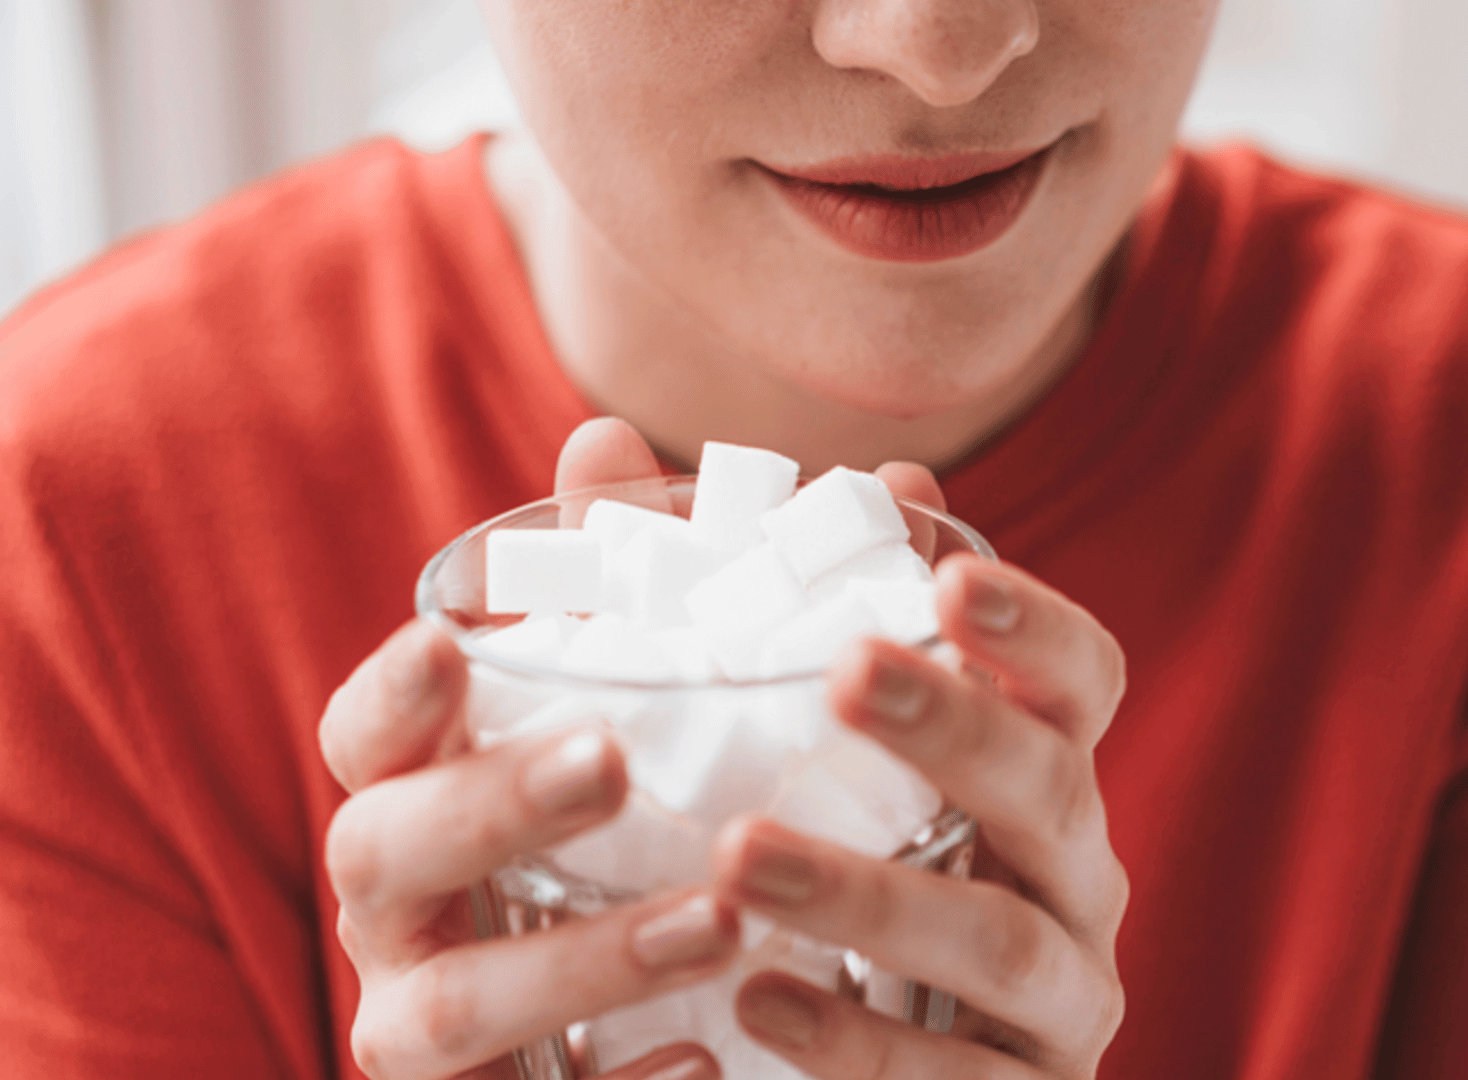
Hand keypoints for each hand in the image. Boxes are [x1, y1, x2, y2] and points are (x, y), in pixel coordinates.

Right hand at [320, 418, 739, 1079]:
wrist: (638, 1012)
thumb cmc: (613, 828)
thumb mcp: (623, 706)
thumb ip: (614, 585)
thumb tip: (611, 433)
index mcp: (419, 793)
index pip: (361, 737)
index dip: (393, 693)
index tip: (453, 644)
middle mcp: (400, 908)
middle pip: (381, 855)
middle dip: (486, 807)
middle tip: (610, 763)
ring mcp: (431, 1024)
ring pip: (443, 1011)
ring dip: (577, 961)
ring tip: (719, 920)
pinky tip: (711, 1058)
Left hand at [712, 483, 1130, 1076]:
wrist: (850, 1071)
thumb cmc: (824, 875)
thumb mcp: (775, 745)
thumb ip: (701, 606)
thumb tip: (602, 444)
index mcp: (1033, 775)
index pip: (1082, 681)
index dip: (1035, 623)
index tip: (947, 570)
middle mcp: (1071, 875)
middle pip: (1054, 787)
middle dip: (960, 727)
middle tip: (849, 672)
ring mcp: (1060, 999)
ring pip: (1000, 941)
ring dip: (876, 894)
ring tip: (745, 857)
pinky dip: (862, 1045)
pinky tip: (762, 1001)